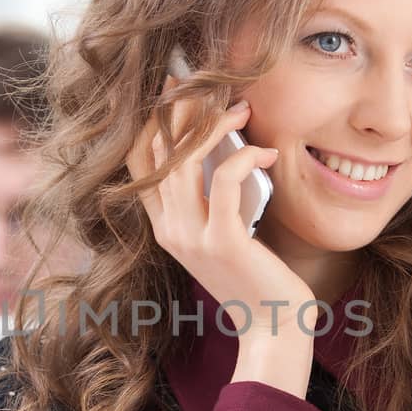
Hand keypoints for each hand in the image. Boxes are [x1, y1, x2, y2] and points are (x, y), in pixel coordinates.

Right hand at [125, 92, 312, 340]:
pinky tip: (266, 152)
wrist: (272, 327)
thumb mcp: (223, 233)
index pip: (138, 162)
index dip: (151, 120)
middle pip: (158, 153)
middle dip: (180, 110)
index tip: (172, 88)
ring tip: (242, 109)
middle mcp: (168, 230)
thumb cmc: (256, 278)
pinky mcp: (222, 242)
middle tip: (207, 83)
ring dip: (213, 126)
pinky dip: (245, 157)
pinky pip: (223, 182)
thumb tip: (222, 147)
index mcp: (163, 226)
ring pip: (184, 162)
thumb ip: (212, 198)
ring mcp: (191, 237)